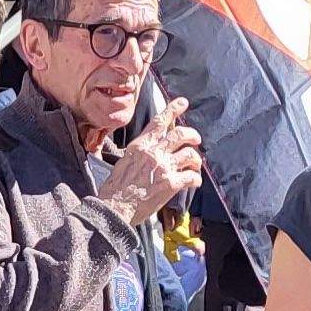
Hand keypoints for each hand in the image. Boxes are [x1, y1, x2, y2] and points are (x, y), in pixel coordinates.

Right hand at [94, 98, 204, 219]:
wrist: (115, 207)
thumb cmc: (116, 188)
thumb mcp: (124, 161)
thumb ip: (140, 152)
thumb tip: (150, 149)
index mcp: (140, 145)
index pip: (159, 122)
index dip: (173, 109)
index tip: (183, 103)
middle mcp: (153, 152)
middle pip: (180, 134)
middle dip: (193, 135)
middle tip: (196, 140)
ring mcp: (163, 167)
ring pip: (190, 154)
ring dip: (196, 160)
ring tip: (195, 165)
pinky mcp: (171, 183)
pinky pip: (191, 176)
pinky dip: (195, 179)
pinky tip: (194, 182)